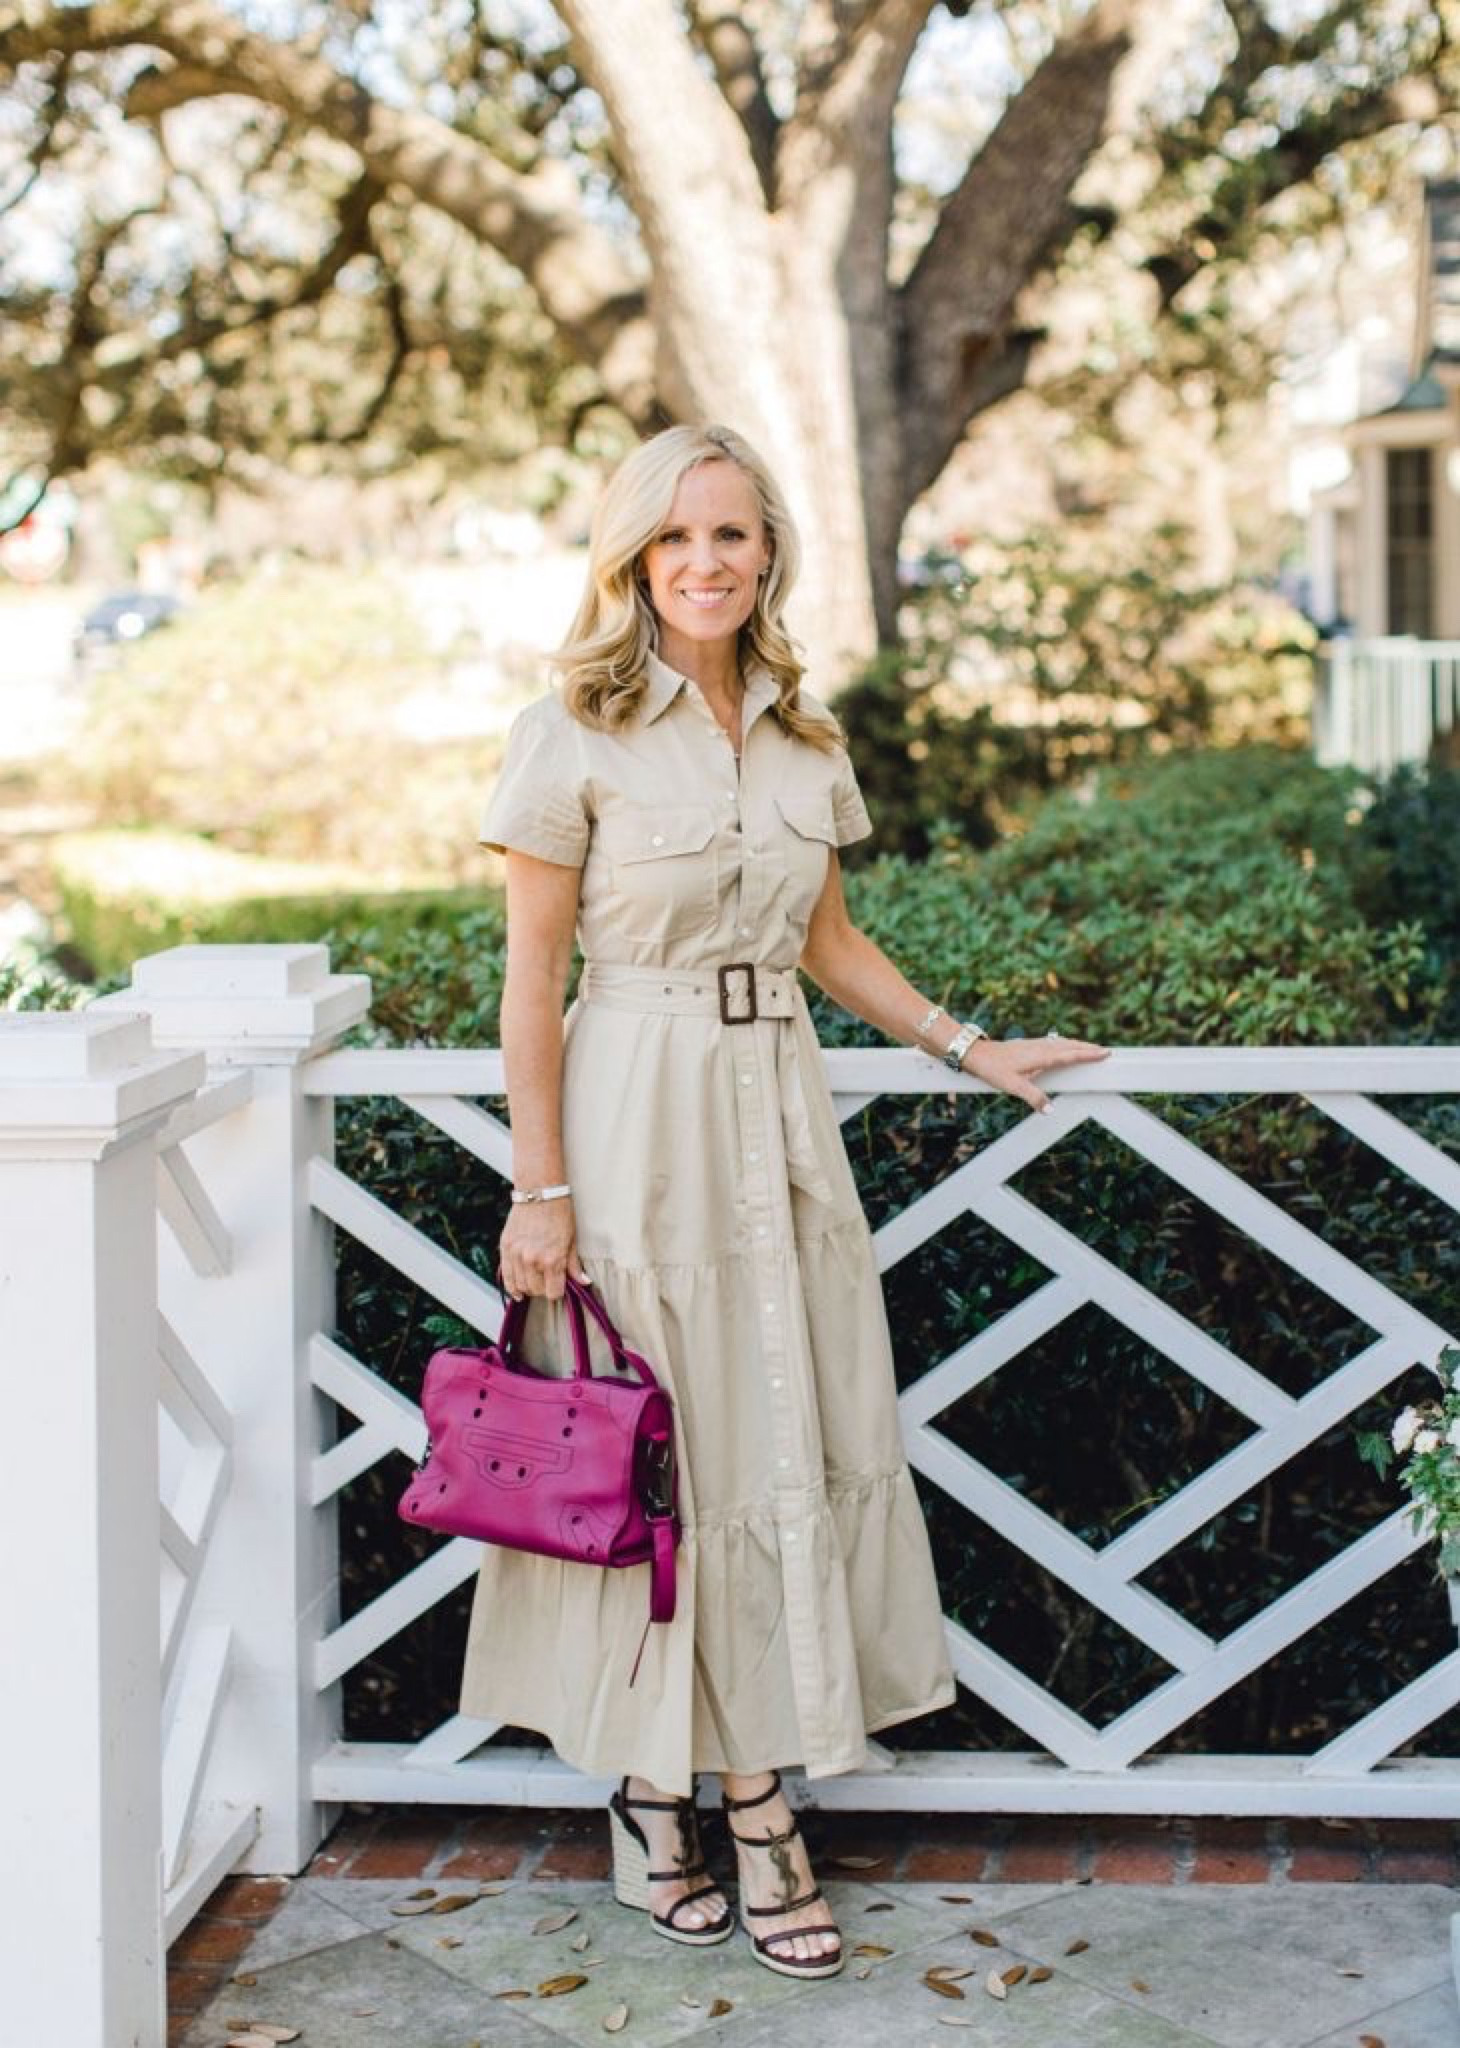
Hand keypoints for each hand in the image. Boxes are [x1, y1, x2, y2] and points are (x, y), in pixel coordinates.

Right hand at [499, 1195, 590, 1299]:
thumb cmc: (559, 1212)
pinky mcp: (505, 1248)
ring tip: (536, 1280)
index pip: (553, 1293)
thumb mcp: (571, 1239)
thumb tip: (583, 1282)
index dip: (558, 1292)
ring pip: (521, 1286)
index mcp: (552, 1259)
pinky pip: (506, 1277)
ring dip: (529, 1287)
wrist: (539, 1191)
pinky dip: (512, 1286)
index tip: (560, 1286)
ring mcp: (516, 1255)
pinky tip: (518, 1291)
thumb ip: (574, 1265)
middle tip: (549, 1280)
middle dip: (544, 1289)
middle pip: (536, 1291)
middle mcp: (532, 1260)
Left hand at [962, 1031, 1108, 1113]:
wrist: (976, 1054)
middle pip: (1069, 1046)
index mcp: (1040, 1056)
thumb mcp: (1012, 1086)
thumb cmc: (993, 1069)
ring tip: (1089, 1049)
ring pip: (1061, 1043)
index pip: (1070, 1054)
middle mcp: (1040, 1047)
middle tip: (1104, 1051)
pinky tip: (1064, 1047)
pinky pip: (1053, 1043)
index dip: (1088, 1054)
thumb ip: (1033, 1097)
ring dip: (1077, 1045)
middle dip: (1087, 1048)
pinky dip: (1065, 1044)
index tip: (1105, 1053)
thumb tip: (1050, 1109)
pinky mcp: (1028, 1045)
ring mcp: (1034, 1044)